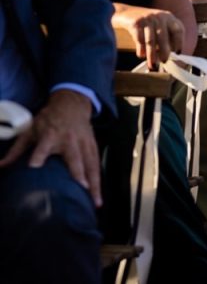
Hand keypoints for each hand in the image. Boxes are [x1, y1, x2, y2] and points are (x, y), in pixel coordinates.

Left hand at [0, 90, 101, 207]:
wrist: (72, 104)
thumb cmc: (48, 119)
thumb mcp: (30, 130)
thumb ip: (17, 149)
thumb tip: (0, 166)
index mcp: (51, 135)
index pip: (43, 147)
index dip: (39, 156)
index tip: (34, 167)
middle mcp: (69, 140)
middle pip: (75, 158)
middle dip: (79, 173)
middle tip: (82, 188)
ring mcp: (84, 144)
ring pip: (91, 165)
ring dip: (94, 183)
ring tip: (96, 202)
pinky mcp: (93, 146)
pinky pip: (96, 165)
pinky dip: (98, 181)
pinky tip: (98, 196)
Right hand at [112, 4, 184, 68]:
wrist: (128, 13)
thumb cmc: (148, 24)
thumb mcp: (160, 26)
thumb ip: (167, 37)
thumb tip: (170, 54)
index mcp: (169, 17)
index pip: (178, 30)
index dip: (179, 42)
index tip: (178, 52)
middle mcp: (159, 17)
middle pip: (163, 37)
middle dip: (164, 51)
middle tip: (164, 61)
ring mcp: (147, 19)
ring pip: (150, 40)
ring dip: (151, 54)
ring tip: (153, 65)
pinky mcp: (135, 23)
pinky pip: (139, 39)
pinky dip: (141, 49)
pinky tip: (141, 55)